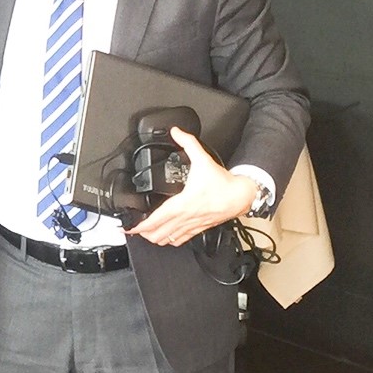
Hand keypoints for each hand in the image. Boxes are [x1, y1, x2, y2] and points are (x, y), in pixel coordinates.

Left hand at [128, 129, 260, 247]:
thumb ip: (188, 143)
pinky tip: (166, 239)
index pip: (158, 218)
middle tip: (132, 230)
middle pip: (160, 233)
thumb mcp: (203, 159)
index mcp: (183, 203)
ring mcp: (193, 224)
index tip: (130, 228)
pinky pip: (182, 239)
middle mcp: (186, 217)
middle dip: (144, 234)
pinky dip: (171, 240)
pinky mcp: (200, 228)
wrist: (241, 196)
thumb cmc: (223, 182)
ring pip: (170, 239)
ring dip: (156, 238)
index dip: (142, 225)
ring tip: (145, 235)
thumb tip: (176, 132)